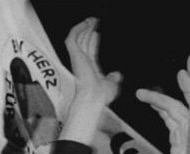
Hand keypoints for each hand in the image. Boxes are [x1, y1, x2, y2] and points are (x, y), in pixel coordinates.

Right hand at [59, 17, 121, 143]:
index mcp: (90, 69)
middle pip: (83, 43)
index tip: (97, 33)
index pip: (90, 52)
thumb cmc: (101, 96)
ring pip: (77, 39)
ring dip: (83, 28)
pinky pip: (72, 39)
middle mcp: (82, 63)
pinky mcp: (75, 56)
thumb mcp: (111, 85)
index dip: (93, 42)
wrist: (93, 98)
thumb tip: (117, 74)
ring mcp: (78, 59)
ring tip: (91, 20)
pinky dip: (77, 30)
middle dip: (87, 32)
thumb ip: (113, 78)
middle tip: (93, 22)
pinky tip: (85, 24)